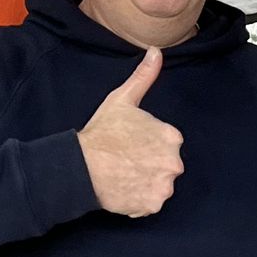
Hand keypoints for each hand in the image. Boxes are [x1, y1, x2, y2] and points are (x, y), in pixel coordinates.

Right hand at [77, 47, 182, 218]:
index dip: (147, 145)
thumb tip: (156, 52)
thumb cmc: (102, 132)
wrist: (82, 166)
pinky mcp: (153, 204)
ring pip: (160, 185)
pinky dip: (140, 200)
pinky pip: (151, 204)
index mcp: (171, 136)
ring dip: (146, 183)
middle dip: (149, 165)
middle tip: (126, 161)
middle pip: (166, 166)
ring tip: (124, 174)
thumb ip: (144, 77)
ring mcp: (164, 185)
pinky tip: (124, 188)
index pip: (167, 144)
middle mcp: (174, 162)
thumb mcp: (123, 99)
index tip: (130, 145)